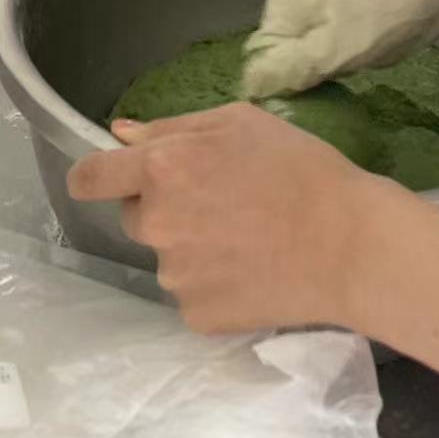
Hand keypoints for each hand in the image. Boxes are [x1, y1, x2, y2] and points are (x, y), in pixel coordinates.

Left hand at [68, 104, 366, 332]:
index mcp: (162, 169)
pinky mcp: (196, 315)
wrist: (348, 244)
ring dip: (191, 245)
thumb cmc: (297, 167)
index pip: (90, 178)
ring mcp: (174, 276)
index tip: (106, 179)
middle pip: (137, 216)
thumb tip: (121, 134)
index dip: (93, 176)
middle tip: (218, 200)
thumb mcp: (238, 121)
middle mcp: (156, 224)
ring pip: (168, 255)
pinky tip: (252, 268)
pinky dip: (213, 282)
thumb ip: (171, 127)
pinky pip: (192, 291)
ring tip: (247, 236)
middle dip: (164, 207)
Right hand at [243, 0, 438, 99]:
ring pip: (317, 61)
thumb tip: (246, 89)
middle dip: (305, 91)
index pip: (258, 67)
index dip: (275, 96)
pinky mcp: (365, 16)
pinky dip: (357, 69)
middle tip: (327, 118)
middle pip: (287, 65)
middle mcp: (302, 8)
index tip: (298, 124)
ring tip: (349, 103)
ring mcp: (335, 10)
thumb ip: (291, 69)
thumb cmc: (390, 6)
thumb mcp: (335, 45)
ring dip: (333, 83)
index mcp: (283, 11)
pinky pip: (345, 54)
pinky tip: (372, 78)